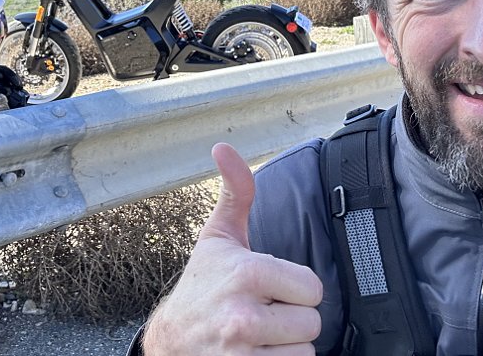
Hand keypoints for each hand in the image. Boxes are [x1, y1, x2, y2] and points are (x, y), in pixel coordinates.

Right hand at [142, 143, 322, 354]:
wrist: (170, 341)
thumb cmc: (202, 285)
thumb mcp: (218, 237)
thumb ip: (236, 192)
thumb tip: (224, 147)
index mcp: (245, 274)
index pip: (313, 287)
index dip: (296, 287)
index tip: (273, 287)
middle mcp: (243, 317)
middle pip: (312, 323)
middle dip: (293, 319)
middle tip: (266, 312)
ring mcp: (242, 354)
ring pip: (304, 352)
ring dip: (287, 346)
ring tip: (261, 336)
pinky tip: (258, 353)